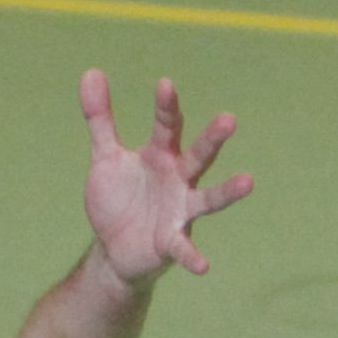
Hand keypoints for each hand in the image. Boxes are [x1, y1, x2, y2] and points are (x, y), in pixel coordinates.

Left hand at [80, 70, 251, 284]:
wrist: (114, 247)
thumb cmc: (118, 198)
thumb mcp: (105, 157)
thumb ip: (100, 119)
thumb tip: (90, 72)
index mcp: (162, 155)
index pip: (168, 125)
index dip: (166, 106)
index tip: (164, 84)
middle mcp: (179, 179)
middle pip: (199, 155)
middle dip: (212, 139)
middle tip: (228, 119)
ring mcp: (180, 210)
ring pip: (208, 198)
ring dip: (227, 192)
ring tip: (248, 182)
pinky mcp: (172, 241)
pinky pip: (185, 248)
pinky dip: (193, 257)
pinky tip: (203, 266)